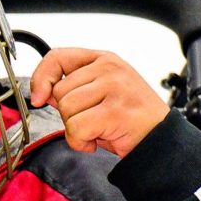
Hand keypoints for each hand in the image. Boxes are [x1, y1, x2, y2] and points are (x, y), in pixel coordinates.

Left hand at [27, 47, 168, 157]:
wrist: (161, 140)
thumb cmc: (131, 118)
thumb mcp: (102, 92)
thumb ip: (75, 87)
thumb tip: (42, 92)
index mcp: (104, 59)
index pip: (58, 57)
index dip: (42, 77)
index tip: (38, 96)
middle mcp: (109, 69)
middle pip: (60, 92)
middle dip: (68, 114)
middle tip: (90, 121)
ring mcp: (113, 88)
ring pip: (66, 110)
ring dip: (75, 130)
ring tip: (97, 130)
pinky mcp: (114, 111)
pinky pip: (76, 129)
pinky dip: (81, 142)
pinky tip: (97, 140)